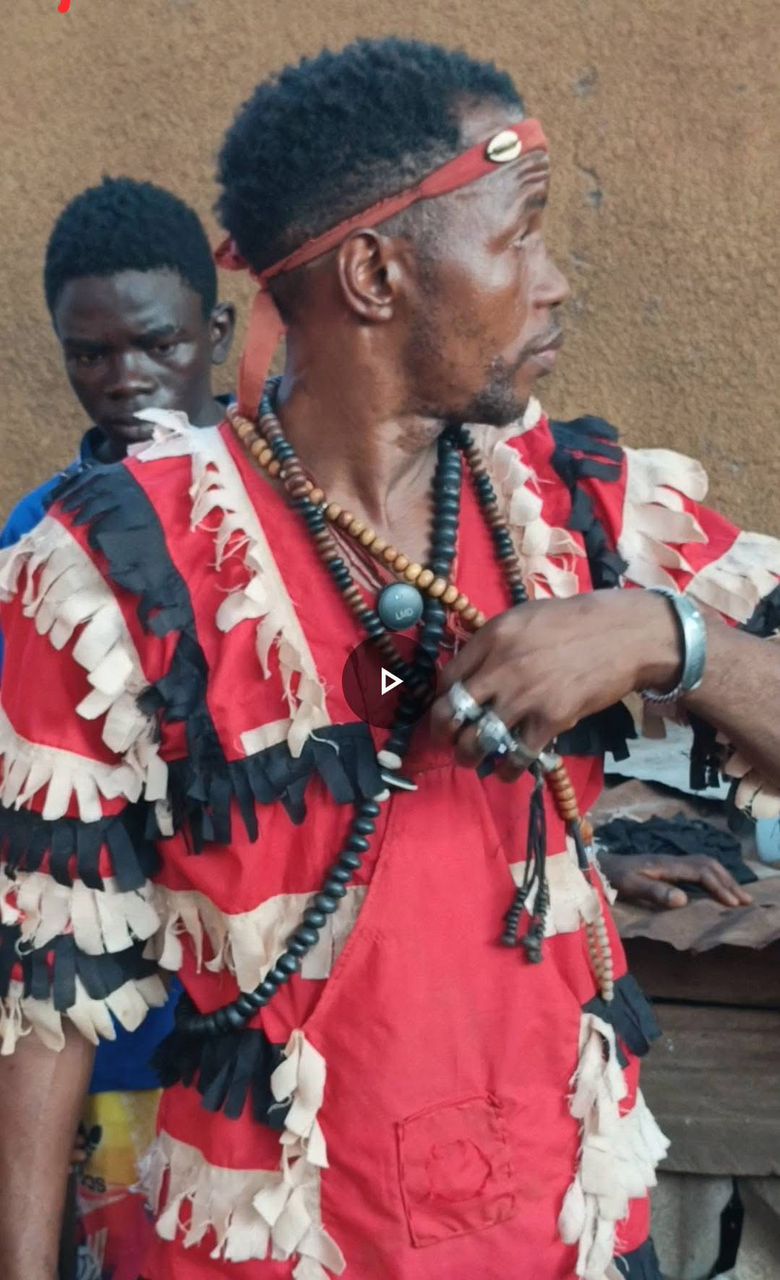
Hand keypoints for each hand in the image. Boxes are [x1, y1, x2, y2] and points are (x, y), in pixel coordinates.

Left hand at [431, 591, 679, 775]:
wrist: (626, 635)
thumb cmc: (577, 621)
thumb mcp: (525, 618)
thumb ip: (495, 643)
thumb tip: (473, 670)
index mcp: (493, 637)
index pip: (447, 677)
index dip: (440, 699)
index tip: (445, 708)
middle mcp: (502, 667)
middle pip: (452, 711)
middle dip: (442, 733)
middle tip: (447, 741)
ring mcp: (525, 696)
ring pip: (478, 739)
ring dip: (469, 756)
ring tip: (471, 760)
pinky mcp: (551, 720)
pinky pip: (516, 755)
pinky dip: (506, 769)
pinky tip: (505, 771)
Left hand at [599, 851, 752, 909]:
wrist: (598, 865)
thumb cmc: (612, 878)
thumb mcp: (631, 886)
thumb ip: (656, 892)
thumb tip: (684, 899)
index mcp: (666, 865)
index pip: (701, 872)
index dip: (719, 887)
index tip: (732, 904)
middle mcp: (672, 860)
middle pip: (708, 864)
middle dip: (728, 881)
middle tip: (745, 900)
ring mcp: (670, 862)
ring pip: (705, 864)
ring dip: (723, 878)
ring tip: (738, 895)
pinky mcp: (667, 867)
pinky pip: (697, 868)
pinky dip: (713, 877)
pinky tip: (716, 889)